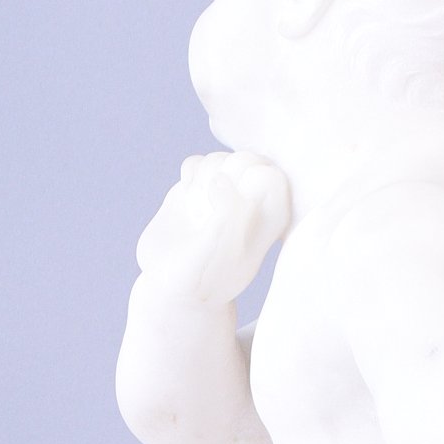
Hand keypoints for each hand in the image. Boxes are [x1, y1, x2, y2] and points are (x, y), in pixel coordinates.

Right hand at [136, 151, 291, 303]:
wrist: (171, 286)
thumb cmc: (203, 275)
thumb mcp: (220, 251)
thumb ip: (229, 214)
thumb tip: (221, 179)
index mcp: (271, 218)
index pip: (272, 177)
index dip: (248, 186)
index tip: (233, 211)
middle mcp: (252, 201)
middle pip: (247, 160)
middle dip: (225, 176)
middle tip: (210, 207)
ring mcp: (225, 192)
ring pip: (221, 158)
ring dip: (205, 177)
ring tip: (198, 207)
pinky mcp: (199, 188)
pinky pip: (198, 161)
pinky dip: (190, 174)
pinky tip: (187, 195)